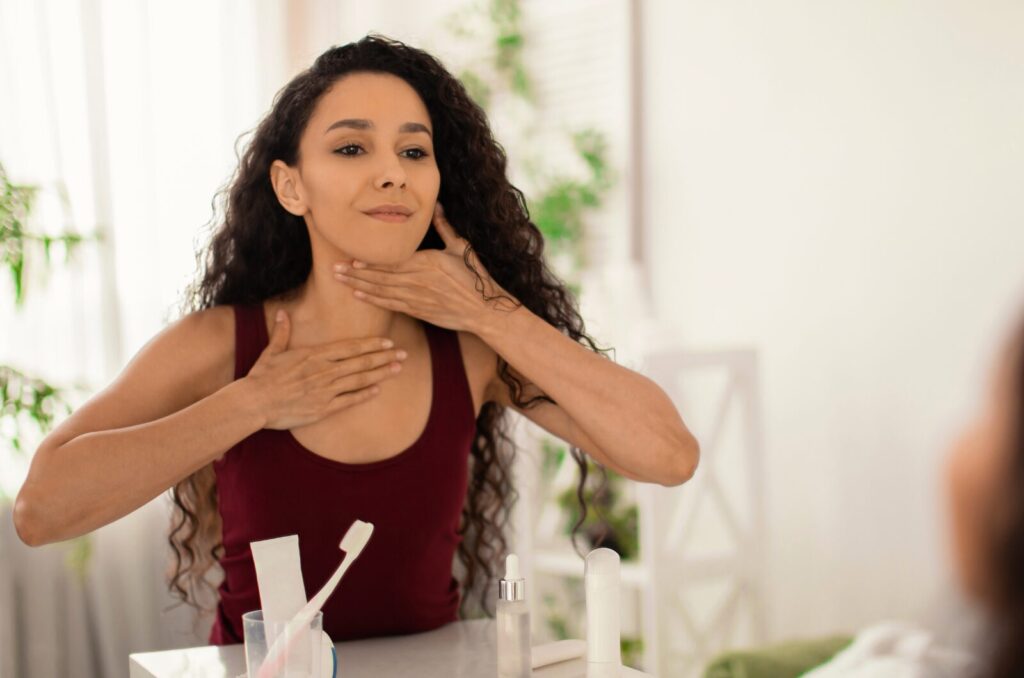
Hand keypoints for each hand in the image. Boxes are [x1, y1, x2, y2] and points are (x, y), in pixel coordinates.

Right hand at [244, 310, 407, 429]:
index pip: (349, 347)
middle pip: (360, 362)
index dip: (371, 344)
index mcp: (313, 355)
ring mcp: (325, 390)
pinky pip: (348, 401)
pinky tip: (378, 390)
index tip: (387, 341)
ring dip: (380, 374)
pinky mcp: (322, 408)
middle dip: (384, 357)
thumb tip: (282, 313)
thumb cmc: (261, 377)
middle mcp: (323, 371)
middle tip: (403, 354)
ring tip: (397, 369)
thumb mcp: (272, 352)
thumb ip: (282, 333)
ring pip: (359, 380)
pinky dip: (364, 395)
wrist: (254, 402)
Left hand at [332, 203, 519, 333]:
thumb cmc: (476, 277)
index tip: (352, 258)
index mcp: (428, 263)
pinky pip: (392, 305)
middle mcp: (419, 281)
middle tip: (334, 269)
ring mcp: (418, 298)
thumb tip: (436, 205)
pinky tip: (359, 296)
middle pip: (381, 277)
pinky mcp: (420, 311)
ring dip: (359, 286)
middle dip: (356, 273)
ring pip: (382, 292)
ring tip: (340, 281)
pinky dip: (374, 300)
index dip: (370, 262)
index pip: (393, 262)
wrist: (486, 310)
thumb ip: (445, 227)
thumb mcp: (461, 248)